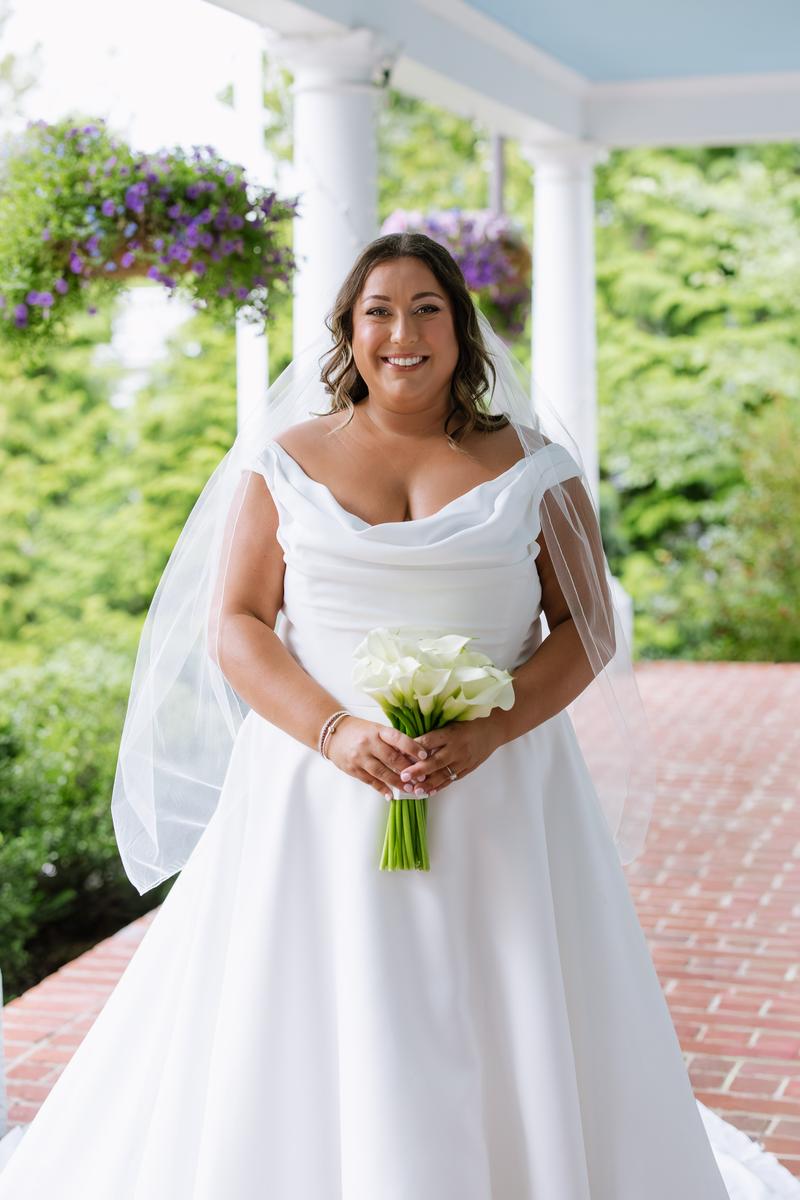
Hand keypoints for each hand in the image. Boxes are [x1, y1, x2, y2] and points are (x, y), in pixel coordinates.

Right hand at [324, 716, 430, 800]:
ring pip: (382, 772)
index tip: (425, 756)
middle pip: (391, 758)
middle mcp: (368, 743)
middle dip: (408, 769)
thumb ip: (391, 741)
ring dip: (397, 782)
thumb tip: (412, 756)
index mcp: (377, 731)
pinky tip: (390, 795)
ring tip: (409, 789)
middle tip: (421, 777)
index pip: (397, 738)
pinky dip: (381, 788)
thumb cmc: (359, 731)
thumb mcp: (376, 729)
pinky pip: (370, 781)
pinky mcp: (353, 769)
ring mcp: (360, 757)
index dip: (412, 747)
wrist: (333, 734)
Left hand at [378, 717, 503, 794]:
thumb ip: (435, 732)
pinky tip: (429, 792)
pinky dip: (440, 786)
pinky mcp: (467, 769)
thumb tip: (411, 740)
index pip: (429, 741)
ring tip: (414, 790)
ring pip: (443, 774)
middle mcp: (456, 748)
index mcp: (451, 733)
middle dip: (418, 770)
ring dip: (428, 783)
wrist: (493, 729)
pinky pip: (451, 779)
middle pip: (435, 761)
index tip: (399, 754)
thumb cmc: (469, 722)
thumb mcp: (451, 721)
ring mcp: (463, 760)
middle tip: (404, 776)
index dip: (413, 748)